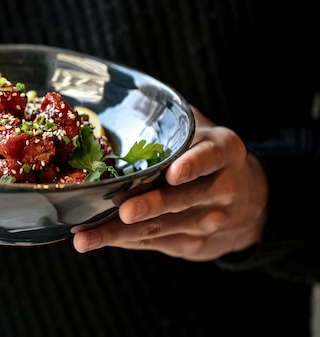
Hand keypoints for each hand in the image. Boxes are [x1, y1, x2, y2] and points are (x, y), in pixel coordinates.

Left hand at [73, 107, 267, 260]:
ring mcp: (211, 221)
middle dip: (149, 206)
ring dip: (120, 233)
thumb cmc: (210, 157)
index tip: (172, 173)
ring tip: (86, 237)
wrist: (254, 204)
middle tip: (122, 210)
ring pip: (162, 228)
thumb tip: (125, 96)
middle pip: (181, 199)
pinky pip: (156, 243)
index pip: (210, 157)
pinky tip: (97, 239)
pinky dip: (125, 241)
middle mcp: (223, 188)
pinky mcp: (195, 245)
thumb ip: (172, 119)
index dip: (192, 165)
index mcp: (224, 152)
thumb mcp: (204, 133)